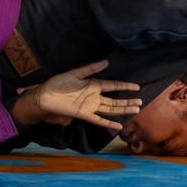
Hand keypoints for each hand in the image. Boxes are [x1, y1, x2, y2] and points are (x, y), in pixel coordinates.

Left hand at [18, 60, 139, 131]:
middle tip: (141, 101)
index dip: (124, 86)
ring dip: (123, 110)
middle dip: (127, 101)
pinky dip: (108, 123)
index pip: (113, 85)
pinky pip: (98, 119)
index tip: (136, 86)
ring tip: (136, 109)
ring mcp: (89, 106)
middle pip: (114, 100)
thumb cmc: (58, 83)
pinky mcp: (83, 114)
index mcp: (92, 85)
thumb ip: (91, 68)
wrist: (45, 96)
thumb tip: (106, 62)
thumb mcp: (75, 73)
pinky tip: (119, 125)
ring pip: (110, 109)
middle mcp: (93, 97)